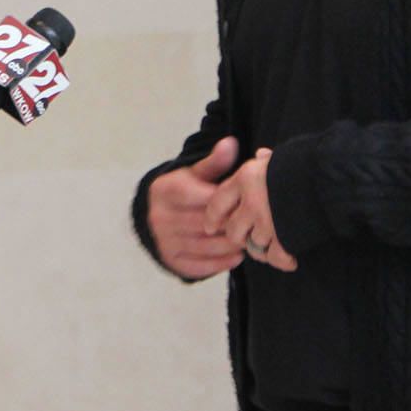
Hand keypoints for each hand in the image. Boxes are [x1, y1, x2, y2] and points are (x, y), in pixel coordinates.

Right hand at [146, 136, 246, 279]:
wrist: (154, 212)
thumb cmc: (182, 190)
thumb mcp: (194, 172)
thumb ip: (214, 162)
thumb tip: (231, 143)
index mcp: (167, 190)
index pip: (207, 199)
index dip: (231, 203)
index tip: (251, 203)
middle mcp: (161, 216)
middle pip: (207, 224)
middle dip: (234, 225)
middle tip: (257, 226)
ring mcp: (163, 240)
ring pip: (205, 246)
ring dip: (231, 246)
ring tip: (251, 241)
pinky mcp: (169, 259)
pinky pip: (197, 266)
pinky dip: (219, 264)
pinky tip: (236, 257)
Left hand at [203, 147, 297, 271]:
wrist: (330, 175)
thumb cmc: (305, 163)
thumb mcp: (279, 157)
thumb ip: (266, 161)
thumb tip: (261, 154)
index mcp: (245, 179)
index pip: (217, 203)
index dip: (213, 218)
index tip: (211, 227)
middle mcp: (251, 202)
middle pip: (233, 231)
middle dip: (239, 237)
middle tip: (250, 236)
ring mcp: (267, 222)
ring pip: (254, 246)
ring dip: (262, 248)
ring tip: (273, 244)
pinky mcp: (285, 238)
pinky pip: (275, 257)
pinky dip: (282, 260)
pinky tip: (289, 257)